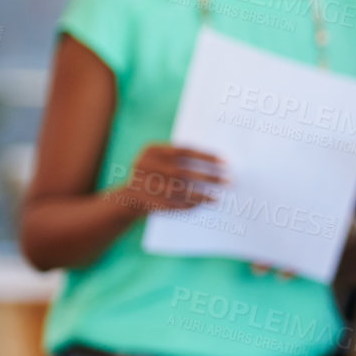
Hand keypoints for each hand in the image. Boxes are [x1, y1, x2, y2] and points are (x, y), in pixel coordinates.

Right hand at [106, 144, 223, 219]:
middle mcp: (144, 165)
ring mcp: (142, 185)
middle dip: (207, 177)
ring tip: (217, 198)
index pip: (183, 151)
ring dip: (200, 195)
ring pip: (176, 190)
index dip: (206, 156)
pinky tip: (202, 205)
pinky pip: (170, 204)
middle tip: (228, 181)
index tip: (225, 162)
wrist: (128, 197)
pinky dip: (187, 205)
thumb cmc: (155, 173)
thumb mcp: (163, 160)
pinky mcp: (144, 202)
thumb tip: (217, 162)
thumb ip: (183, 158)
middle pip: (182, 171)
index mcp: (151, 150)